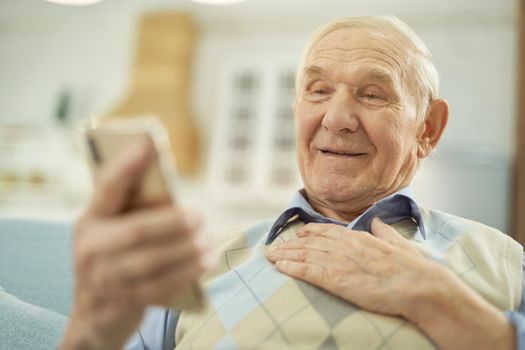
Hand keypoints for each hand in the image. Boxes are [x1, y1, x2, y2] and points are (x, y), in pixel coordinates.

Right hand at [60, 141, 212, 349]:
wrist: (93, 317)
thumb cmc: (112, 261)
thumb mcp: (110, 234)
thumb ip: (131, 215)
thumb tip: (174, 199)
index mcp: (90, 221)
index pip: (107, 189)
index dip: (125, 167)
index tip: (146, 145)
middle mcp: (91, 247)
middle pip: (137, 230)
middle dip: (173, 223)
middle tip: (200, 216)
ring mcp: (104, 278)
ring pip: (151, 260)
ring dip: (186, 249)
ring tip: (208, 241)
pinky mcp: (122, 301)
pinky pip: (160, 285)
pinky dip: (187, 273)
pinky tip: (206, 263)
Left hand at [267, 218, 429, 317]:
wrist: (417, 285)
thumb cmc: (411, 267)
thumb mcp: (398, 242)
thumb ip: (384, 230)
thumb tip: (377, 221)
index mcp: (359, 237)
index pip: (327, 230)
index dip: (310, 231)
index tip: (300, 233)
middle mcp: (345, 246)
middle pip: (310, 242)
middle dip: (291, 245)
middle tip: (277, 247)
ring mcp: (338, 261)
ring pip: (304, 254)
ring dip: (285, 255)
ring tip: (271, 257)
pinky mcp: (335, 279)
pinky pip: (307, 271)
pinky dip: (290, 267)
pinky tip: (279, 267)